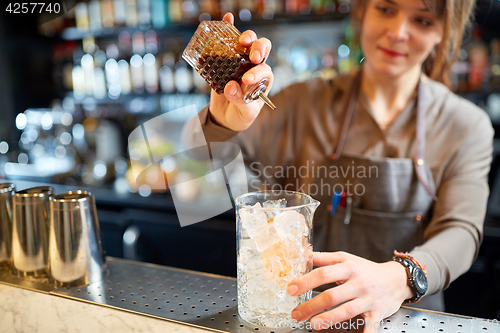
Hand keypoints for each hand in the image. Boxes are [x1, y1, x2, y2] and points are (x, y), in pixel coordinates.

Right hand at [208, 12, 273, 131]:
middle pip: (262, 50)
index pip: (266, 70)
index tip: (247, 80)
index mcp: (264, 80)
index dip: (258, 73)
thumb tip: (231, 86)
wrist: (225, 117)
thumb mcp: (245, 114)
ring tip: (241, 41)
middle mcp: (254, 67)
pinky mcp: (225, 59)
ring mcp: (240, 61)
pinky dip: (229, 28)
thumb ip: (241, 102)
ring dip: (246, 37)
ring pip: (248, 43)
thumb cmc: (241, 115)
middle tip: (253, 57)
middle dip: (259, 49)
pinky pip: (229, 41)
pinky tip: (227, 18)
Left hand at [287, 252, 413, 331]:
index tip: (291, 289)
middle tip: (296, 313)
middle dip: (312, 305)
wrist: (397, 279)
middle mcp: (358, 283)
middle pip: (332, 295)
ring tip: (313, 324)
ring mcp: (368, 299)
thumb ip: (324, 258)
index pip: (324, 273)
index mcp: (348, 268)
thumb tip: (303, 254)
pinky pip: (370, 326)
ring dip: (329, 318)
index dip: (306, 281)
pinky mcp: (377, 313)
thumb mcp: (346, 259)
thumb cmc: (366, 269)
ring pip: (347, 310)